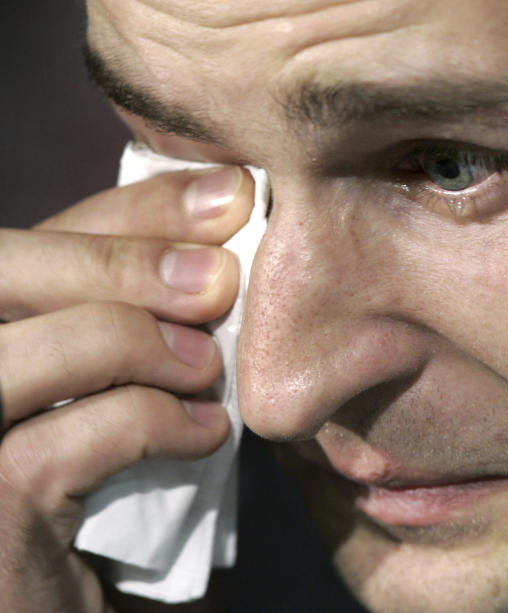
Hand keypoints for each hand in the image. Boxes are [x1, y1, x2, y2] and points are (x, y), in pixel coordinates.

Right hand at [0, 165, 253, 611]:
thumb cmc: (87, 497)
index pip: (26, 240)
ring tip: (210, 368)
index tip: (227, 194)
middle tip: (221, 277)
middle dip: (124, 256)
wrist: (59, 604)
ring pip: (36, 349)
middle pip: (2, 267)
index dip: (128, 207)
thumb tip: (212, 242)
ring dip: (142, 342)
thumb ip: (116, 320)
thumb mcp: (94, 389)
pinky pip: (71, 441)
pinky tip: (207, 433)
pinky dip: (157, 424)